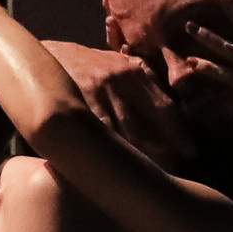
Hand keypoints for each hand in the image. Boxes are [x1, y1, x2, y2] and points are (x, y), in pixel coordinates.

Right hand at [47, 40, 194, 170]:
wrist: (42, 56)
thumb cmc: (86, 65)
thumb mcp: (118, 64)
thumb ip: (144, 80)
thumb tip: (173, 105)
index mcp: (135, 72)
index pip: (165, 107)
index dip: (179, 133)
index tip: (191, 152)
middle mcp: (120, 81)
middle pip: (145, 127)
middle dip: (159, 153)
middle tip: (169, 170)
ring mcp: (97, 95)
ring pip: (122, 136)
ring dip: (135, 158)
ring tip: (145, 175)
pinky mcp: (75, 106)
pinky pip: (97, 135)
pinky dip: (108, 151)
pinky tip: (115, 165)